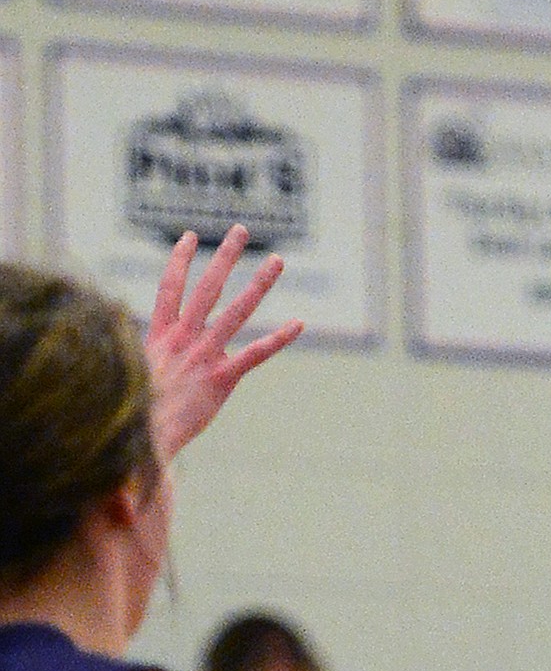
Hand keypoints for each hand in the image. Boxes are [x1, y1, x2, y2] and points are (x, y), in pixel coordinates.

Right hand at [145, 224, 302, 462]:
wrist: (141, 441)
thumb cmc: (134, 415)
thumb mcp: (130, 380)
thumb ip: (143, 364)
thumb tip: (134, 361)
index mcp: (159, 337)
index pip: (169, 288)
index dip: (180, 261)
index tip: (190, 236)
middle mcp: (184, 339)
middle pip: (207, 287)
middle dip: (225, 257)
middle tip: (241, 229)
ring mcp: (205, 355)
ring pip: (237, 310)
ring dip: (259, 283)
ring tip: (277, 260)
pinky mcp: (223, 378)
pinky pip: (255, 353)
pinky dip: (278, 338)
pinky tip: (299, 324)